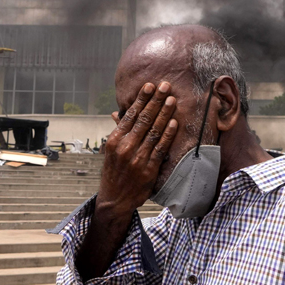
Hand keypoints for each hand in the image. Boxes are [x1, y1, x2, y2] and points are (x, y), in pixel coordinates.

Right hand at [98, 81, 178, 216]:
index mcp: (114, 140)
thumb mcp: (111, 151)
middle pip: (143, 119)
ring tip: (171, 99)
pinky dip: (168, 134)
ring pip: (154, 131)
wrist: (115, 199)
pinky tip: (174, 122)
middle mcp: (125, 147)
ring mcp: (137, 158)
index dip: (141, 99)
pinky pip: (161, 148)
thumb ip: (118, 131)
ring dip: (164, 113)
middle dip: (155, 101)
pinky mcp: (149, 168)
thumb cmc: (114, 172)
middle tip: (165, 85)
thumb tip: (117, 113)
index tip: (149, 86)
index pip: (130, 115)